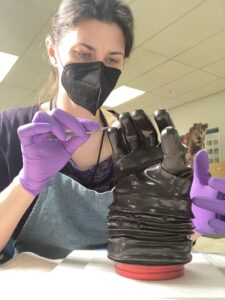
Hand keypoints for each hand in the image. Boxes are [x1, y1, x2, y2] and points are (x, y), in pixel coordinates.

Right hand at [18, 108, 98, 195]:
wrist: (41, 177)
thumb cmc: (51, 162)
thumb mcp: (67, 150)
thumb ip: (76, 141)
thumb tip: (89, 132)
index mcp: (52, 127)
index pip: (66, 118)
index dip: (80, 121)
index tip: (94, 127)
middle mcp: (42, 127)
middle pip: (55, 113)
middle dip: (71, 120)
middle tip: (81, 132)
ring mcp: (33, 133)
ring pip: (41, 116)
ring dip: (56, 125)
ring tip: (64, 138)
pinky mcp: (25, 142)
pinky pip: (25, 130)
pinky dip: (37, 127)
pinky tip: (49, 131)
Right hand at [107, 109, 192, 264]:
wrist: (147, 215)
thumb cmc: (167, 194)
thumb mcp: (176, 170)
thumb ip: (173, 149)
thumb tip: (168, 129)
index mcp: (167, 154)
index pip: (165, 132)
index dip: (162, 120)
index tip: (158, 111)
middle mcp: (151, 154)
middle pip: (145, 132)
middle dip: (141, 121)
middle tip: (136, 113)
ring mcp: (136, 159)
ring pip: (131, 137)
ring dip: (127, 126)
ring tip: (124, 117)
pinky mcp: (122, 165)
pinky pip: (118, 148)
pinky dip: (114, 138)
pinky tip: (113, 128)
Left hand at [190, 150, 224, 234]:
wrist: (210, 217)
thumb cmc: (208, 196)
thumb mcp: (204, 183)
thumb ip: (202, 169)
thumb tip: (201, 152)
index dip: (222, 185)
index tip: (211, 181)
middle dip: (217, 198)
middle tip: (197, 197)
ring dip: (215, 207)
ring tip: (198, 204)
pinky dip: (221, 225)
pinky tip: (211, 222)